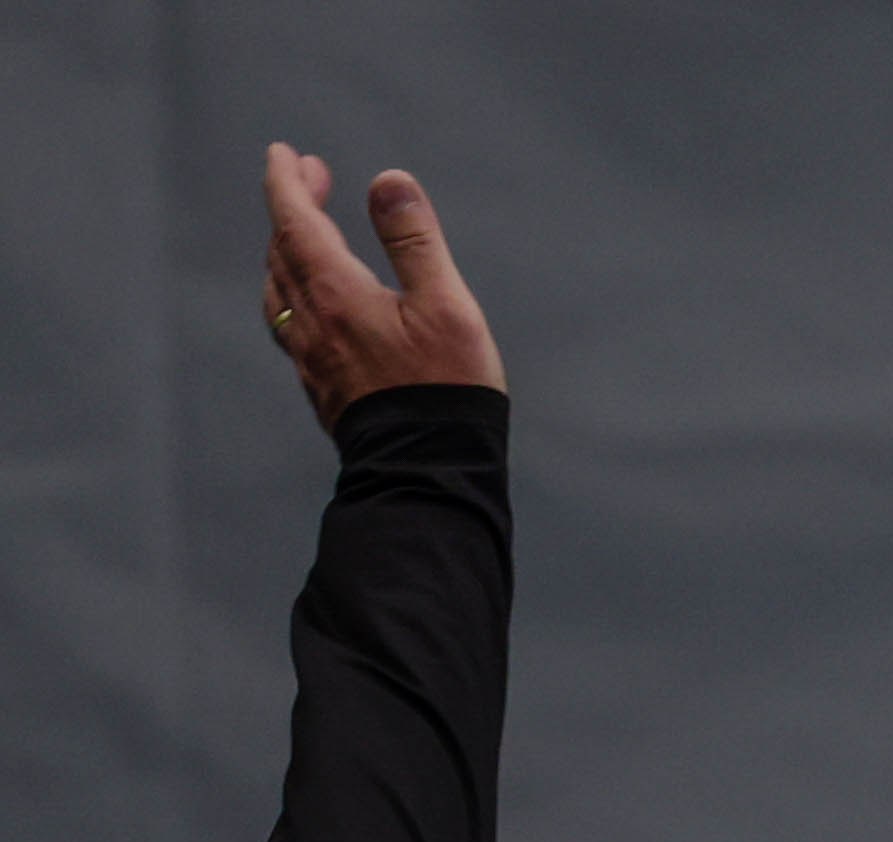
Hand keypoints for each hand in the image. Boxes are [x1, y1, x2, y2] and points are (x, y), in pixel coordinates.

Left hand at [258, 147, 503, 433]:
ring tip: (304, 234)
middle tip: (311, 178)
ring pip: (278, 288)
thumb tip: (388, 180)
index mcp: (336, 293)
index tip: (284, 154)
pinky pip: (288, 325)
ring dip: (285, 250)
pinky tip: (307, 301)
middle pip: (283, 250)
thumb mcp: (446, 306)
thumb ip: (414, 240)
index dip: (286, 183)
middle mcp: (311, 322)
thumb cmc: (446, 389)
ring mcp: (311, 358)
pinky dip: (290, 291)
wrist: (429, 470)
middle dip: (292, 208)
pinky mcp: (320, 387)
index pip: (296, 222)